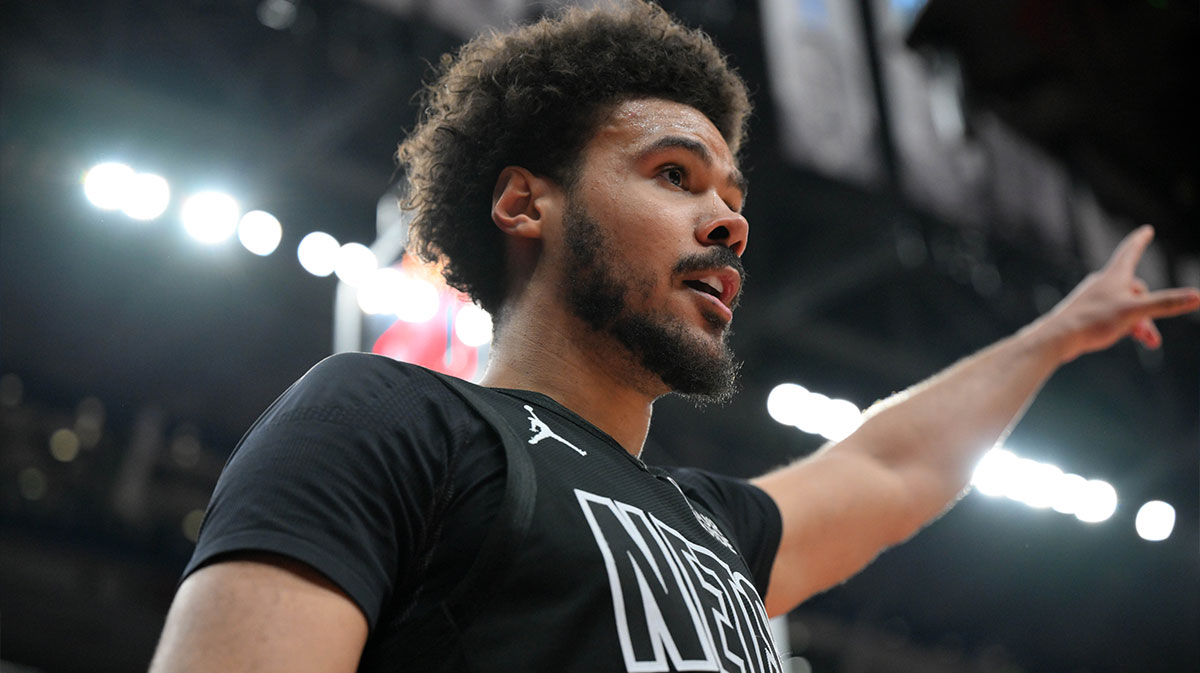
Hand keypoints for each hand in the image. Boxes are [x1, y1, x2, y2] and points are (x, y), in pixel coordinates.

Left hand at [1041, 225, 1199, 362]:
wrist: (1058, 337)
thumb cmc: (1094, 320)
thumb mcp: (1136, 311)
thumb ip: (1166, 303)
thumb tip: (1197, 296)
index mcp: (1114, 276)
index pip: (1130, 251)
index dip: (1140, 240)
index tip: (1146, 229)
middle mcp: (1103, 283)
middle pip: (1137, 290)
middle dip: (1150, 311)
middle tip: (1152, 337)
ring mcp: (1094, 298)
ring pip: (1127, 306)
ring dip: (1140, 323)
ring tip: (1148, 342)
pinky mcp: (1087, 313)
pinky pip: (1113, 316)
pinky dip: (1125, 326)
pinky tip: (1125, 337)